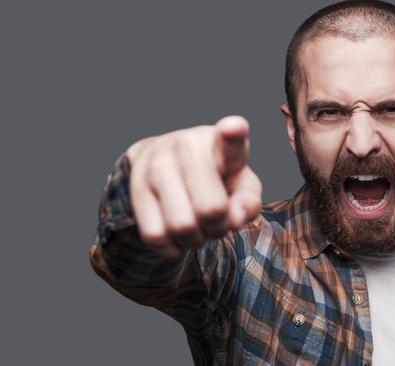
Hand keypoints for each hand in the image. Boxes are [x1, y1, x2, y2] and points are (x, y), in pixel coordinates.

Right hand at [125, 116, 261, 257]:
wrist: (166, 164)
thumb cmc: (217, 177)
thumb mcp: (241, 185)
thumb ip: (248, 202)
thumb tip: (235, 220)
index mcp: (221, 141)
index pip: (231, 134)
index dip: (233, 132)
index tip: (233, 128)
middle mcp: (186, 145)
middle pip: (211, 209)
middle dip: (218, 227)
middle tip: (217, 220)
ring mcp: (156, 164)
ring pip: (181, 226)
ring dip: (195, 239)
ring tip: (197, 226)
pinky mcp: (135, 188)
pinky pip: (155, 236)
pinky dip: (171, 247)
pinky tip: (177, 234)